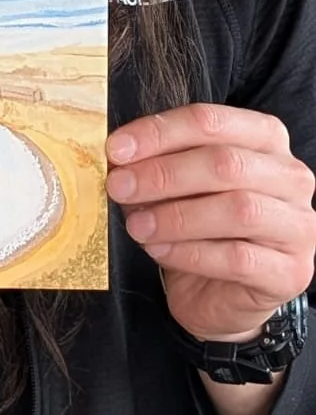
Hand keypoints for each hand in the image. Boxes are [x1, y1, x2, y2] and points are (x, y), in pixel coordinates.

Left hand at [106, 104, 315, 342]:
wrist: (219, 293)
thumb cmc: (201, 227)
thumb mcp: (179, 186)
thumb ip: (158, 164)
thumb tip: (119, 156)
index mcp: (265, 139)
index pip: (211, 121)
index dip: (160, 132)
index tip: (117, 149)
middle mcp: (290, 177)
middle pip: (226, 163)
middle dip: (163, 174)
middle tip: (120, 187)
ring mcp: (297, 225)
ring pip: (238, 209)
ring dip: (176, 216)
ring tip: (136, 225)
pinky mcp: (291, 271)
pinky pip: (238, 258)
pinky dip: (189, 253)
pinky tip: (159, 251)